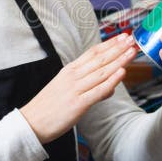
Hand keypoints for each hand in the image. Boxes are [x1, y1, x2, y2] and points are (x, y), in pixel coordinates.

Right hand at [19, 33, 136, 143]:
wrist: (30, 124)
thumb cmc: (48, 108)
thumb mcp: (66, 90)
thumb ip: (88, 86)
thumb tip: (109, 87)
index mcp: (69, 70)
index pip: (92, 53)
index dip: (109, 44)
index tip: (122, 37)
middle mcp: (73, 76)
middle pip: (99, 59)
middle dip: (117, 48)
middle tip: (131, 39)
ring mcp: (75, 89)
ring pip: (101, 72)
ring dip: (119, 60)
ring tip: (131, 52)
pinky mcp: (78, 104)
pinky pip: (98, 90)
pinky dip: (111, 81)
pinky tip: (122, 73)